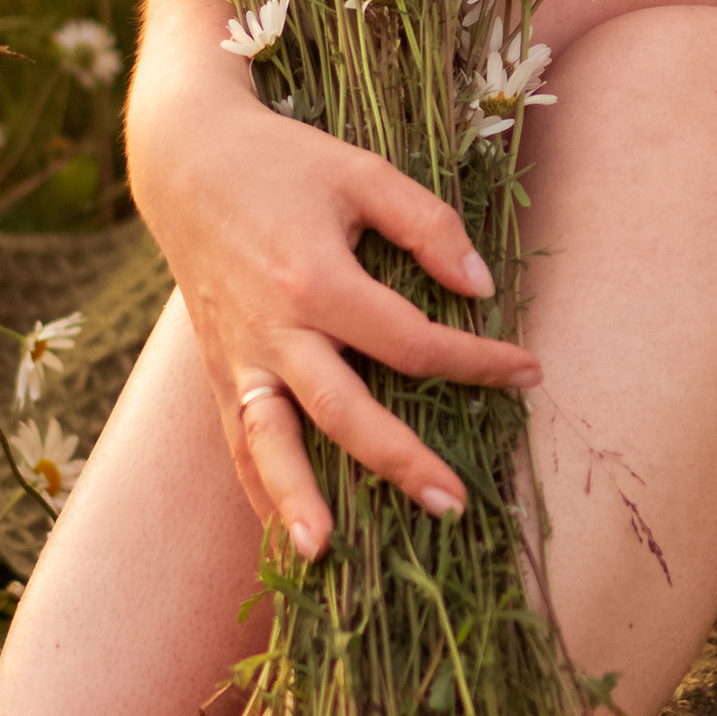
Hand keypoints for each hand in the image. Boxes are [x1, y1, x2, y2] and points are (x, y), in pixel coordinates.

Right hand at [126, 0, 540, 559]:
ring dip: (296, 500)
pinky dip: (260, 489)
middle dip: (400, 461)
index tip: (529, 372)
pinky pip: (238, 441)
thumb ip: (426, 224)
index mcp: (315, 279)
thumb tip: (481, 287)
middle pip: (343, 411)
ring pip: (269, 443)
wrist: (187, 160)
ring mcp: (239, 357)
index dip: (476, 360)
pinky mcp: (219, 370)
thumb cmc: (285, 162)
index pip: (410, 342)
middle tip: (454, 501)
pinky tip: (287, 535)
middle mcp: (273, 330)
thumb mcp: (362, 172)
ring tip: (324, 555)